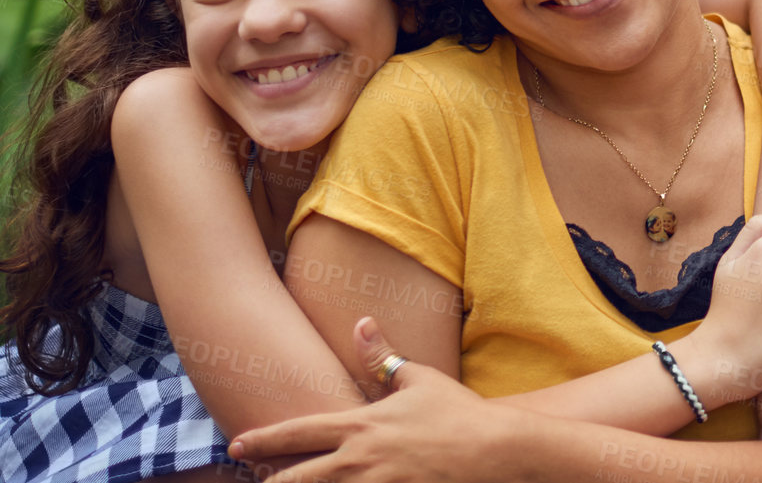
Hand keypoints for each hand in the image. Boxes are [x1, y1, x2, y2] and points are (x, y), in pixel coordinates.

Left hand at [228, 318, 499, 482]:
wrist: (496, 450)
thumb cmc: (458, 413)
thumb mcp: (418, 378)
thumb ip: (382, 355)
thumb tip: (360, 322)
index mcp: (362, 425)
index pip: (299, 432)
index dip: (263, 439)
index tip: (236, 445)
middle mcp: (359, 459)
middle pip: (295, 479)